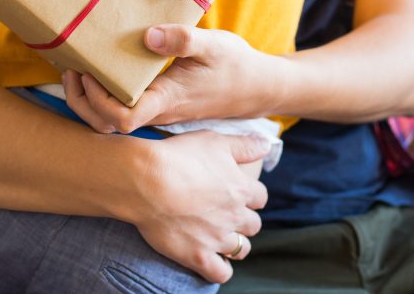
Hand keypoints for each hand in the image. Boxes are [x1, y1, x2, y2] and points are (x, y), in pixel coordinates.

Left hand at [64, 24, 279, 133]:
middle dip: (81, 101)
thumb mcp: (214, 45)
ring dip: (88, 101)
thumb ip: (183, 39)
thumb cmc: (236, 65)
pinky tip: (102, 72)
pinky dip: (103, 97)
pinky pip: (122, 111)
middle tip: (73, 69)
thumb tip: (147, 36)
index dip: (97, 100)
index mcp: (166, 100)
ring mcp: (157, 112)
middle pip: (105, 124)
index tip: (89, 71)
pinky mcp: (159, 106)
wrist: (258, 87)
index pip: (121, 118)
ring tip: (80, 71)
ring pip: (110, 122)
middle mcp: (157, 112)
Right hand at [127, 130, 269, 282]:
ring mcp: (217, 238)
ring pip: (241, 249)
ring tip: (220, 237)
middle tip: (226, 214)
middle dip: (243, 220)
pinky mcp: (198, 256)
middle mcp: (234, 215)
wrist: (146, 181)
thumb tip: (267, 145)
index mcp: (241, 188)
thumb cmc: (179, 156)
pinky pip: (221, 273)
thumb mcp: (215, 141)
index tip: (239, 193)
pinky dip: (220, 269)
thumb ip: (245, 145)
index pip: (260, 197)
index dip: (251, 195)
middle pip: (253, 225)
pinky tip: (212, 260)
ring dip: (235, 244)